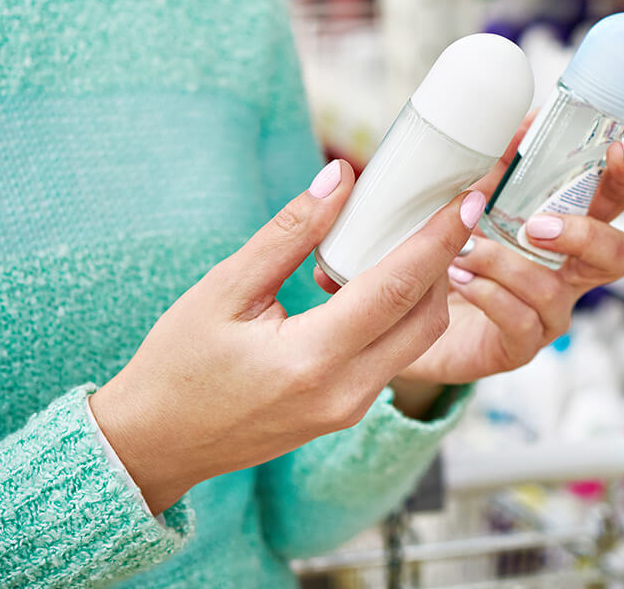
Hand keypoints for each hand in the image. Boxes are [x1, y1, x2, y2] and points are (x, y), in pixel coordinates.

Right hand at [90, 160, 483, 513]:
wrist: (155, 445)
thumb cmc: (178, 365)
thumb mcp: (224, 289)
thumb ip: (290, 233)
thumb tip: (342, 179)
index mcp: (311, 360)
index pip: (397, 288)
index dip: (438, 239)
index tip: (468, 199)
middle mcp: (345, 392)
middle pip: (426, 317)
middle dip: (446, 260)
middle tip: (448, 210)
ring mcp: (352, 409)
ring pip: (418, 340)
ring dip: (428, 289)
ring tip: (417, 237)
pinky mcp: (350, 412)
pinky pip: (396, 356)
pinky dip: (403, 314)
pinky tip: (386, 277)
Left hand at [402, 140, 623, 385]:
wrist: (412, 316)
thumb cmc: (455, 252)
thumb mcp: (477, 200)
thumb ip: (503, 163)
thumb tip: (525, 119)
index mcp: (569, 231)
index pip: (614, 203)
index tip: (617, 151)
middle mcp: (570, 274)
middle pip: (619, 255)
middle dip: (586, 235)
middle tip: (537, 225)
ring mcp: (548, 313)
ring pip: (554, 290)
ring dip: (506, 264)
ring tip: (465, 249)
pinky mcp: (518, 346)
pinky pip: (519, 321)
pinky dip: (488, 294)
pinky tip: (461, 278)